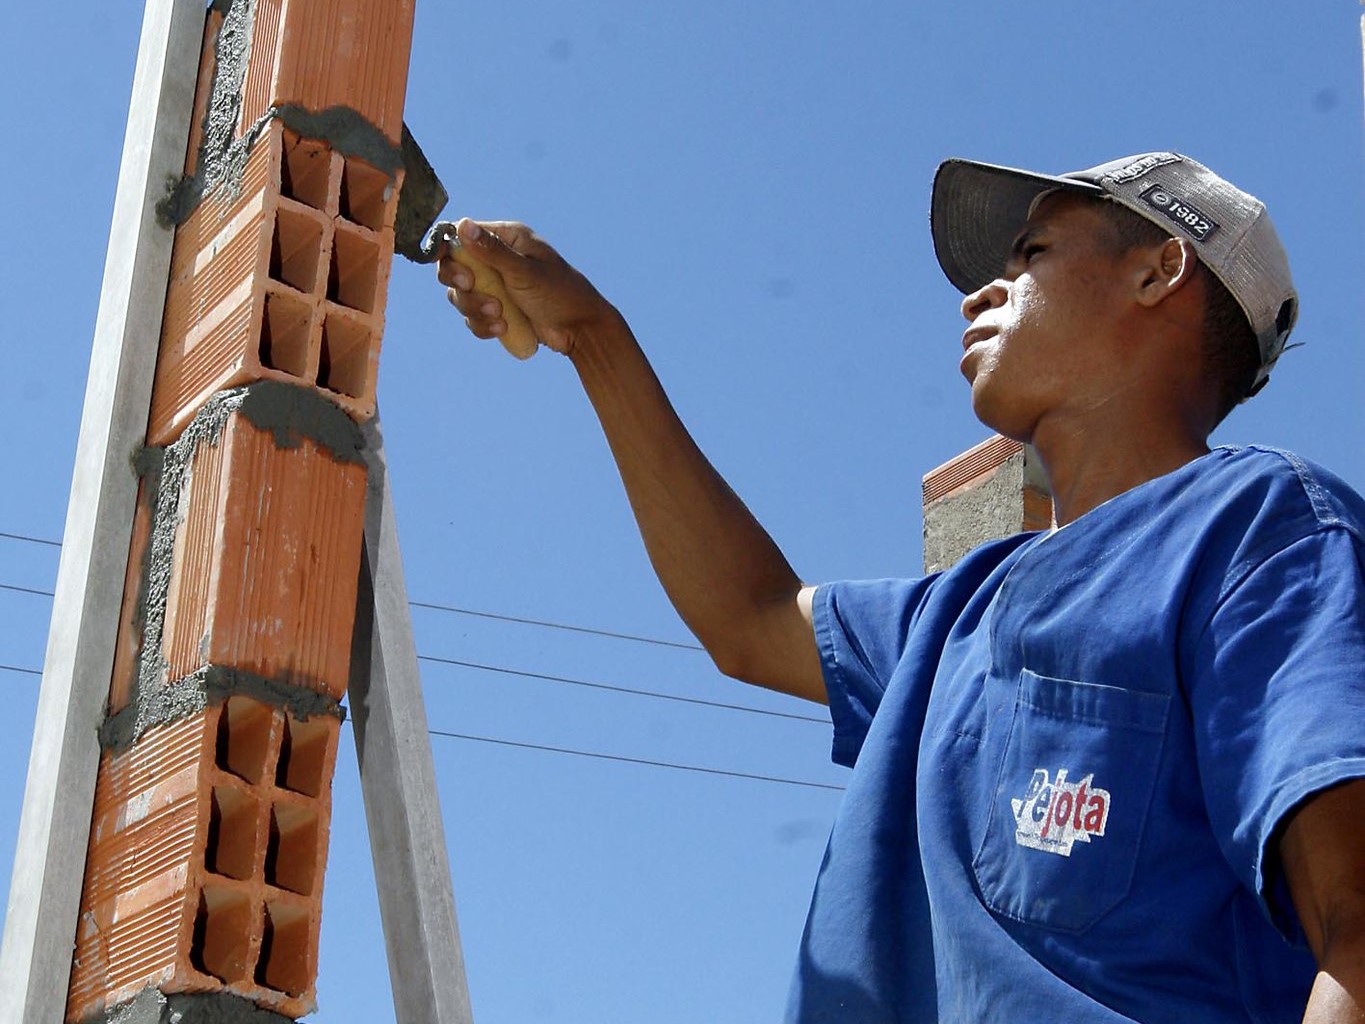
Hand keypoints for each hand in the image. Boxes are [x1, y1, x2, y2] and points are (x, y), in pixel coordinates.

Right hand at [436, 219, 617, 356]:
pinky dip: (483, 325)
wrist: (580, 329)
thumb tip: (463, 225)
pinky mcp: (497, 310)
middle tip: (470, 286)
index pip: (462, 236)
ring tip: (500, 315)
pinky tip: (502, 328)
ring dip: (474, 308)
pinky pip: (474, 318)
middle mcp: (497, 260)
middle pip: (454, 267)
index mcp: (506, 239)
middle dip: (460, 282)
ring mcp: (496, 286)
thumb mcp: (524, 270)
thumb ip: (492, 251)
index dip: (446, 247)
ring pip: (462, 296)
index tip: (439, 259)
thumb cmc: (559, 292)